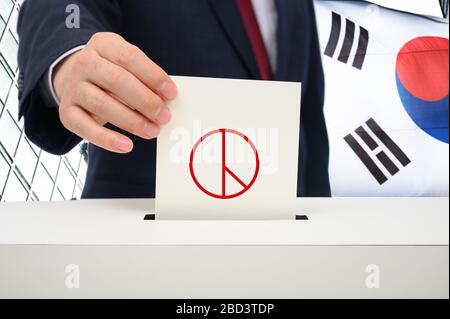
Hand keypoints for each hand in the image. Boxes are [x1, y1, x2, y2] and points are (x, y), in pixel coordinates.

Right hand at [54, 32, 176, 152]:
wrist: (75, 76)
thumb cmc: (113, 72)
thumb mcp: (128, 64)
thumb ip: (146, 78)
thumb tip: (167, 100)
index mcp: (103, 45)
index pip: (128, 58)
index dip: (152, 76)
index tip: (172, 94)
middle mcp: (84, 63)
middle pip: (116, 80)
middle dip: (144, 100)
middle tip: (164, 116)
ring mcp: (73, 87)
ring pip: (101, 104)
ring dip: (131, 121)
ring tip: (152, 131)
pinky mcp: (66, 111)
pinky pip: (84, 127)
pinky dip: (106, 139)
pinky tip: (127, 146)